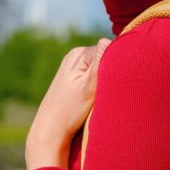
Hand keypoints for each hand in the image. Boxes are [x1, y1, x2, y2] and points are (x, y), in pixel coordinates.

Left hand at [26, 38, 110, 169]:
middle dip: (112, 71)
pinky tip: (97, 97)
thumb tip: (107, 40)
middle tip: (112, 89)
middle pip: (105, 57)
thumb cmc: (69, 110)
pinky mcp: (75, 80)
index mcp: (78, 54)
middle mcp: (75, 57)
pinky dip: (100, 85)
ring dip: (106, 79)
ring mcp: (74, 69)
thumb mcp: (88, 86)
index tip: (118, 80)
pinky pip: (94, 77)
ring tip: (104, 95)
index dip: (118, 63)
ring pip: (101, 68)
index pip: (109, 49)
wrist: (50, 130)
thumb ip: (99, 63)